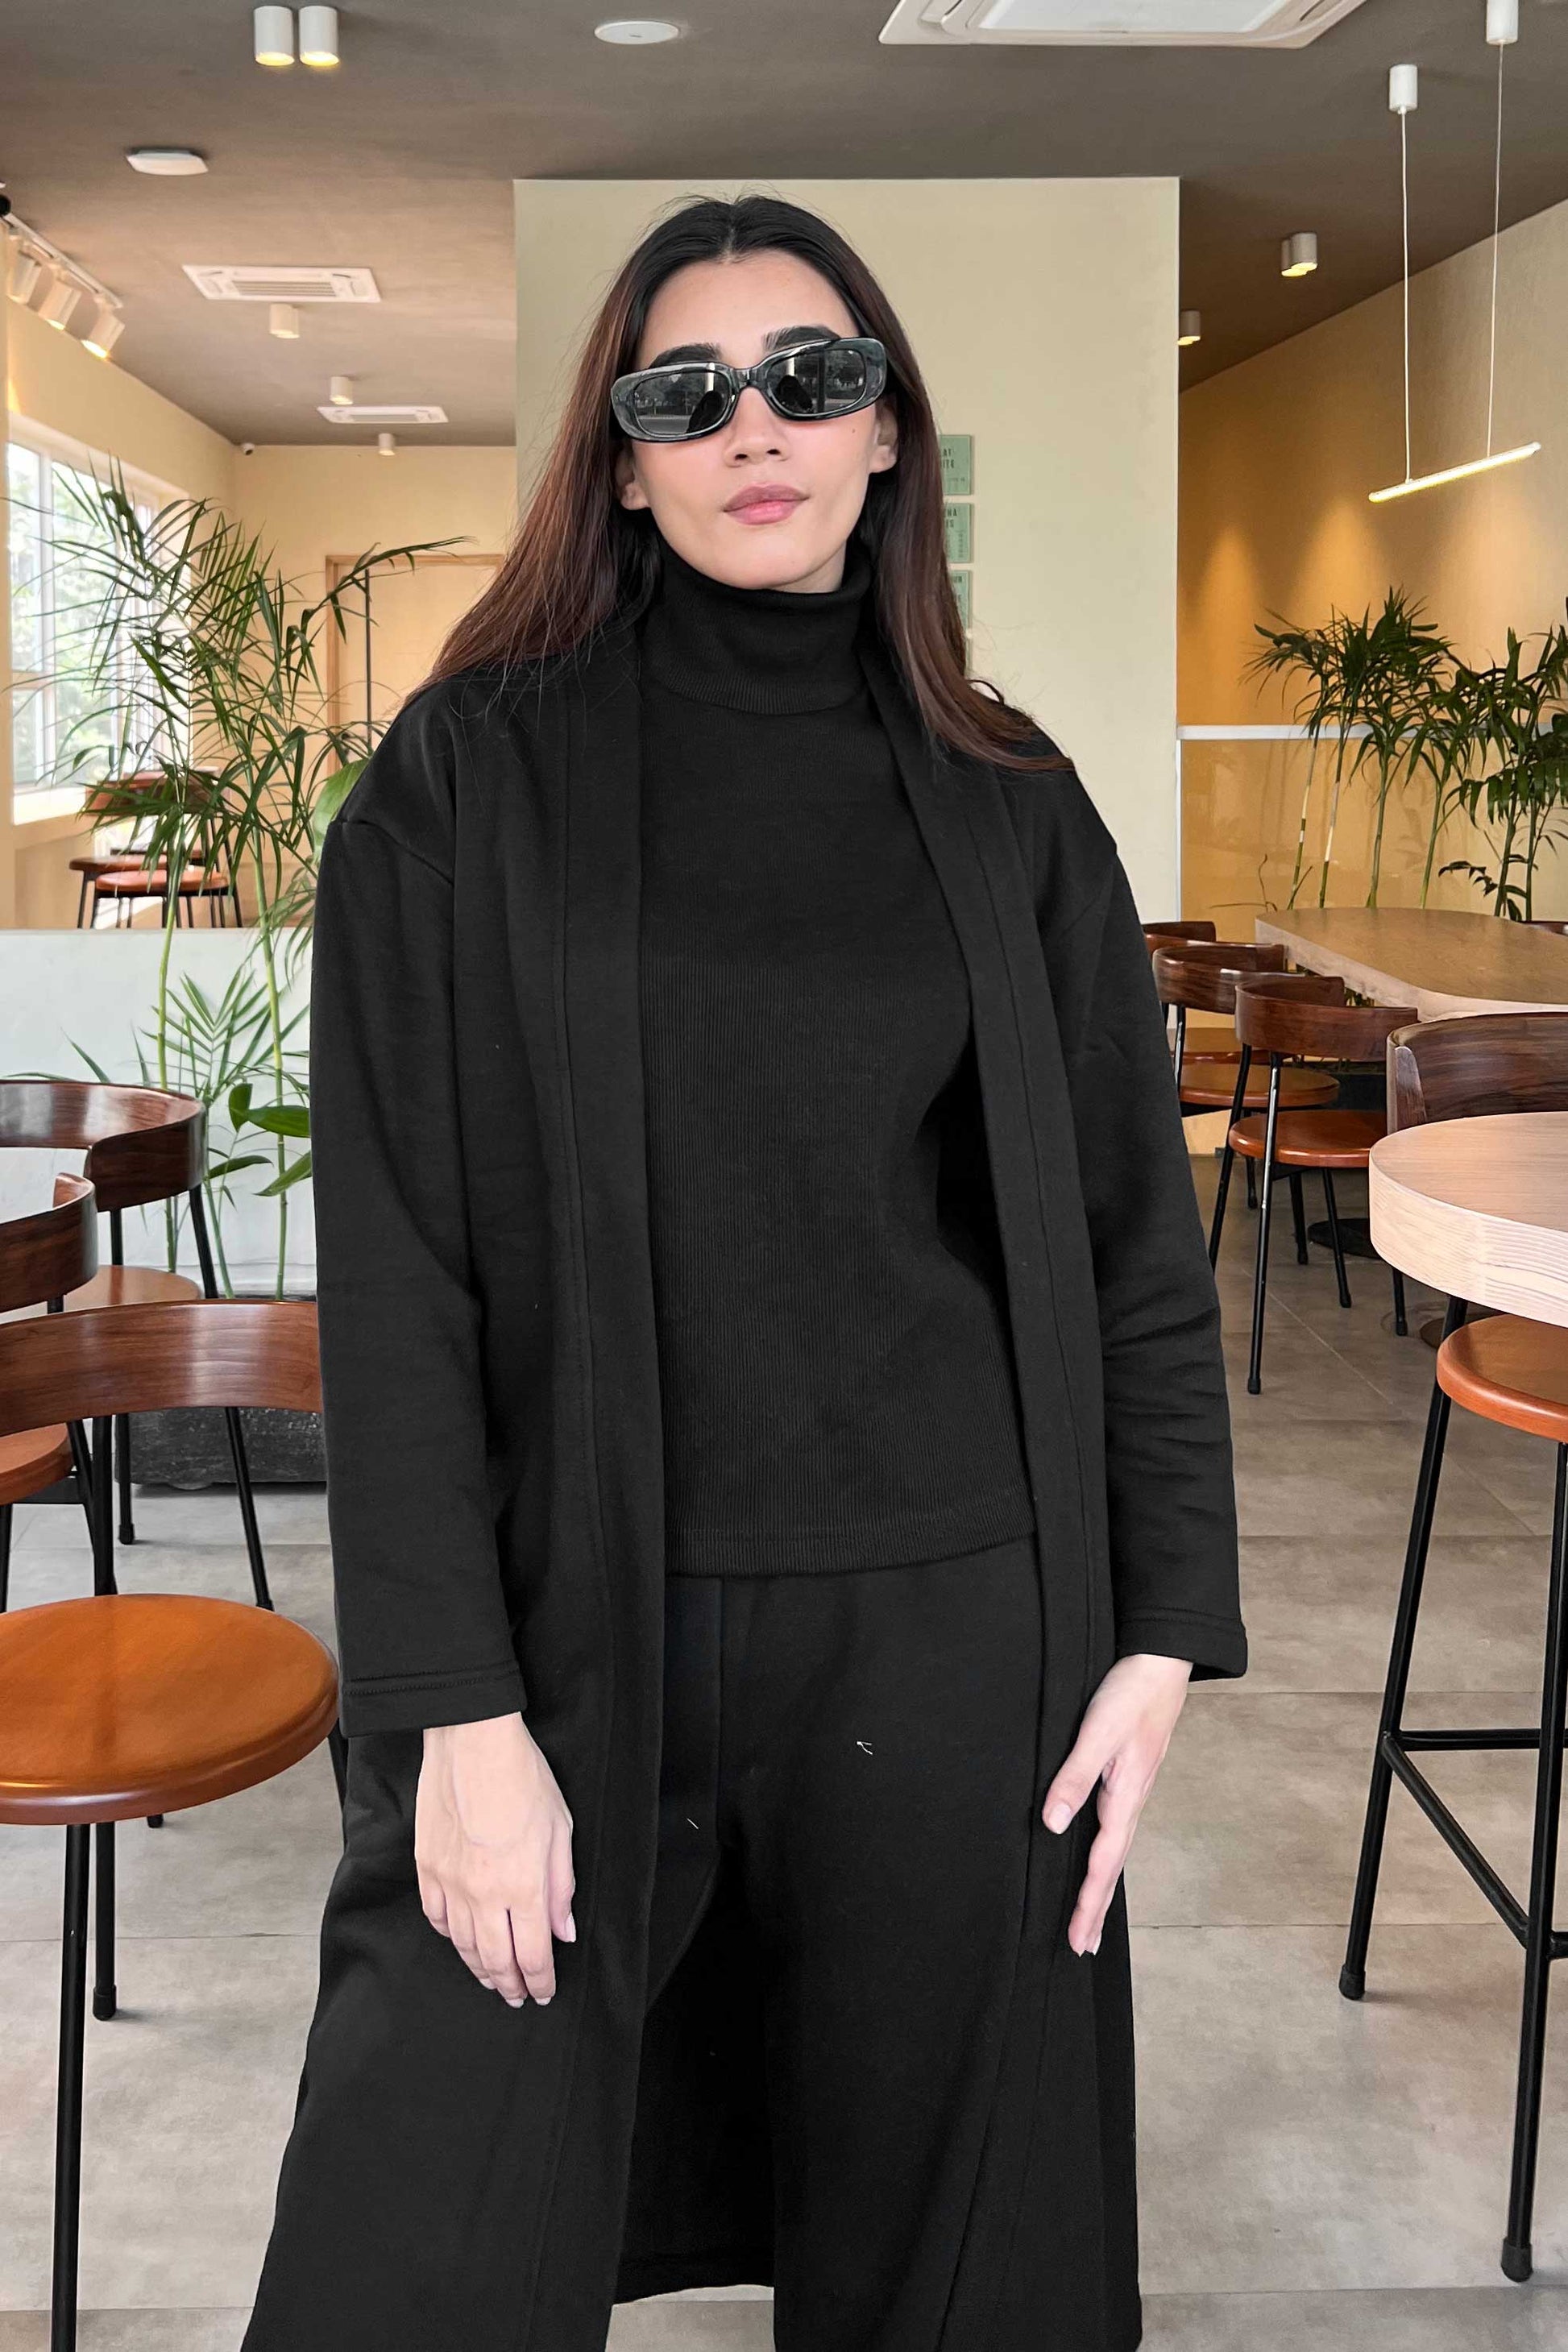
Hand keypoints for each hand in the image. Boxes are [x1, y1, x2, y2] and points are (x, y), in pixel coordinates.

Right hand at [415, 1712, 575, 2006]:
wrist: (471, 1743)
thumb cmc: (523, 1777)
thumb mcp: (561, 1829)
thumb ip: (561, 1886)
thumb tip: (564, 1930)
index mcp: (524, 1887)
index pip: (533, 1956)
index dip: (540, 1982)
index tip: (544, 1992)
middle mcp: (484, 1894)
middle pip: (495, 1961)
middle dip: (509, 1985)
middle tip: (516, 1996)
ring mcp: (451, 1883)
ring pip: (463, 1945)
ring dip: (479, 1968)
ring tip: (491, 1978)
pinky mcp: (427, 1867)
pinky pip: (436, 1917)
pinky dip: (450, 1936)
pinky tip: (460, 1939)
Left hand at [1040, 1652, 1191, 1956]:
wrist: (1162, 1660)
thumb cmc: (1130, 1693)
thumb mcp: (1098, 1734)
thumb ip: (1074, 1778)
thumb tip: (1051, 1825)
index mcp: (1125, 1797)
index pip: (1102, 1863)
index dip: (1088, 1903)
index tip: (1076, 1940)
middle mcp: (1132, 1800)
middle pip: (1112, 1866)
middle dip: (1097, 1908)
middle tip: (1083, 1948)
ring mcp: (1132, 1789)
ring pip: (1114, 1848)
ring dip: (1102, 1885)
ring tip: (1090, 1916)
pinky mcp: (1129, 1775)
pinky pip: (1115, 1827)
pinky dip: (1105, 1854)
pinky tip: (1099, 1855)